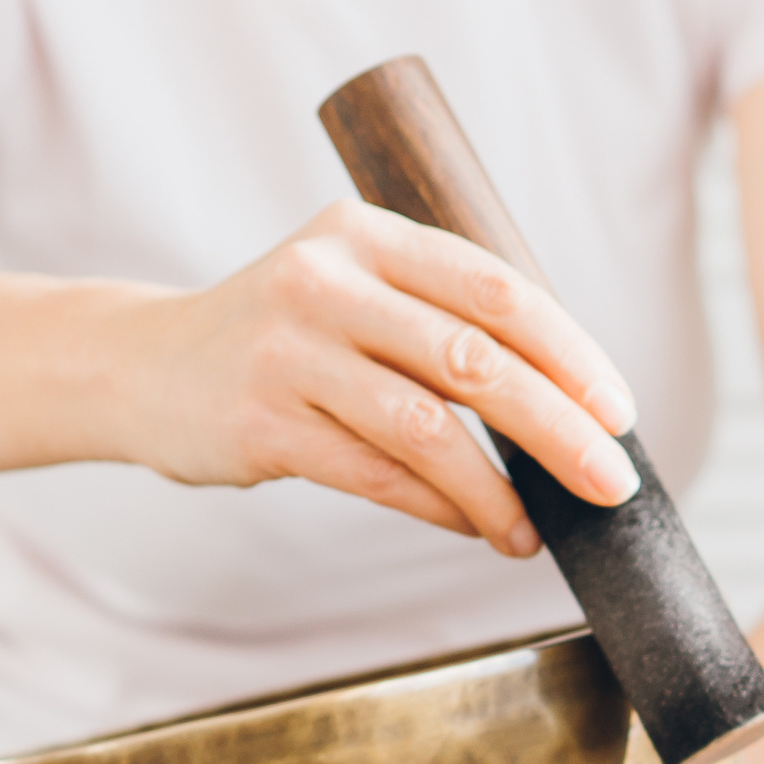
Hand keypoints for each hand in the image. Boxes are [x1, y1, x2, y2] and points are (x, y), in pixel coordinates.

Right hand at [115, 200, 641, 551]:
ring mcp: (288, 353)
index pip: (495, 290)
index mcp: (364, 235)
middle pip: (474, 361)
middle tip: (610, 482)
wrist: (144, 366)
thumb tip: (570, 402)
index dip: (570, 354)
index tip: (619, 412)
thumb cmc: (283, 338)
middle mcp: (324, 282)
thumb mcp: (354, 293)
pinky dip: (441, 508)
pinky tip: (479, 526)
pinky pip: (376, 475)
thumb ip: (440, 323)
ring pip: (427, 428)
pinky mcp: (261, 424)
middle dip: (559, 430)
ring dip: (498, 490)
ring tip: (535, 528)